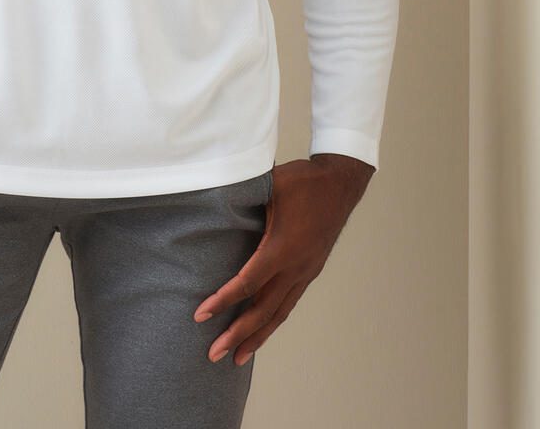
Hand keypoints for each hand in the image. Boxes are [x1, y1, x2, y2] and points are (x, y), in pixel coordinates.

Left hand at [191, 154, 373, 365]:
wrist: (340, 184)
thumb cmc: (302, 180)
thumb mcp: (269, 183)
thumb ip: (242, 195)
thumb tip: (209, 194)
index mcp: (282, 248)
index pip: (248, 283)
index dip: (222, 301)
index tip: (200, 315)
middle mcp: (295, 266)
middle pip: (262, 309)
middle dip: (236, 334)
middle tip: (212, 355)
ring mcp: (305, 271)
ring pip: (278, 313)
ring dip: (256, 337)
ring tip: (236, 358)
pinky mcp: (309, 271)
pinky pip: (288, 303)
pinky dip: (272, 321)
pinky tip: (261, 331)